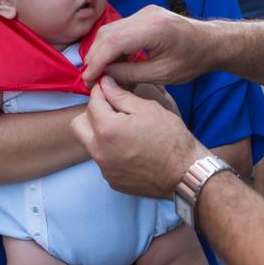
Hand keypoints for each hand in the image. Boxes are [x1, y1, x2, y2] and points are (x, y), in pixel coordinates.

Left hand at [71, 76, 206, 198]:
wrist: (185, 174)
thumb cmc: (172, 140)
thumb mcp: (148, 109)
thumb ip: (120, 95)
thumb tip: (104, 83)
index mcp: (107, 129)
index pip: (92, 102)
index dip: (100, 91)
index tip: (108, 87)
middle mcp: (99, 151)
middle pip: (78, 125)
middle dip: (91, 114)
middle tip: (111, 110)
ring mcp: (105, 169)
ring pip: (90, 144)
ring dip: (100, 133)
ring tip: (124, 130)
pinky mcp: (112, 180)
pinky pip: (103, 160)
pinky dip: (111, 152)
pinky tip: (131, 149)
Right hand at [80, 5, 213, 87]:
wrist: (211, 42)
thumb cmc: (192, 60)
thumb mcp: (162, 74)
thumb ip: (131, 74)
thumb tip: (104, 75)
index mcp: (154, 28)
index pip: (113, 42)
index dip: (96, 62)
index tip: (88, 80)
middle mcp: (146, 15)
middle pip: (107, 33)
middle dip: (94, 57)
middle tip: (89, 80)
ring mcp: (145, 12)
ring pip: (111, 30)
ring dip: (101, 51)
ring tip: (98, 73)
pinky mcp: (144, 15)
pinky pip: (120, 28)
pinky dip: (112, 45)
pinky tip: (112, 62)